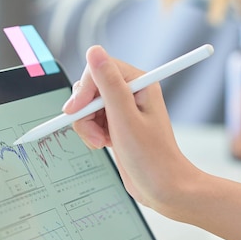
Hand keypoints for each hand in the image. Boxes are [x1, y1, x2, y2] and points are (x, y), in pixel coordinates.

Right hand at [63, 45, 201, 217]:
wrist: (163, 188)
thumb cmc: (151, 157)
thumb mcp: (124, 118)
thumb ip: (108, 84)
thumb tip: (94, 51)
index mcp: (139, 84)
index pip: (100, 70)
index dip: (85, 91)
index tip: (77, 111)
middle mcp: (132, 93)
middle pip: (91, 89)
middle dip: (85, 112)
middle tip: (96, 134)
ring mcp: (124, 109)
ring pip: (88, 107)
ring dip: (88, 126)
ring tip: (101, 143)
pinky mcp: (117, 124)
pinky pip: (92, 120)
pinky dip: (92, 133)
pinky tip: (104, 144)